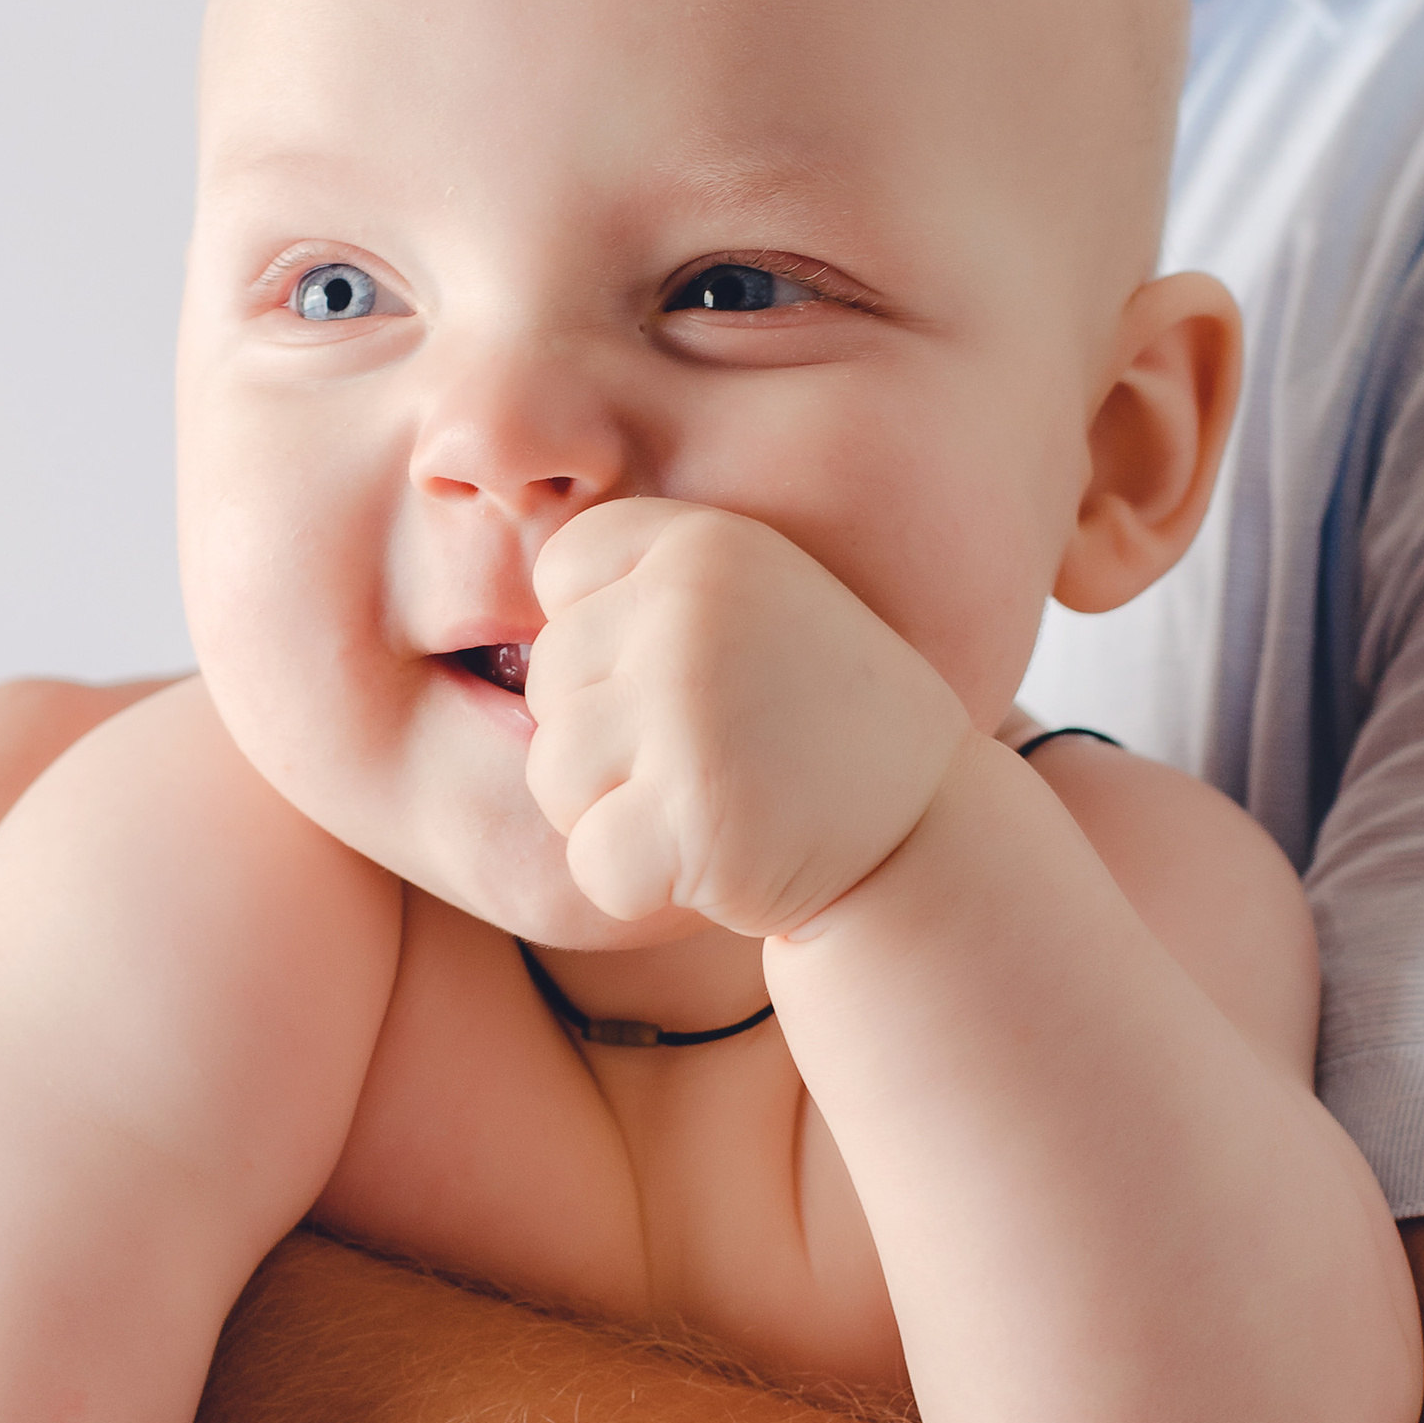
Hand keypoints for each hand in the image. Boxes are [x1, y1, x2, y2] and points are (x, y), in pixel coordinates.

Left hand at [524, 497, 970, 934]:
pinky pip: (590, 860)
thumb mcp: (749, 607)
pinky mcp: (691, 814)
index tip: (686, 673)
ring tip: (709, 800)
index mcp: (704, 543)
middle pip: (545, 681)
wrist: (924, 831)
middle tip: (711, 753)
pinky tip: (714, 856)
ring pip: (552, 774)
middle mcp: (690, 612)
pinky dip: (639, 880)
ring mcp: (689, 712)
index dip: (604, 640)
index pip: (560, 573)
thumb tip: (498, 629)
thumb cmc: (812, 722)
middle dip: (607, 736)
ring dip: (615, 809)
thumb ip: (644, 590)